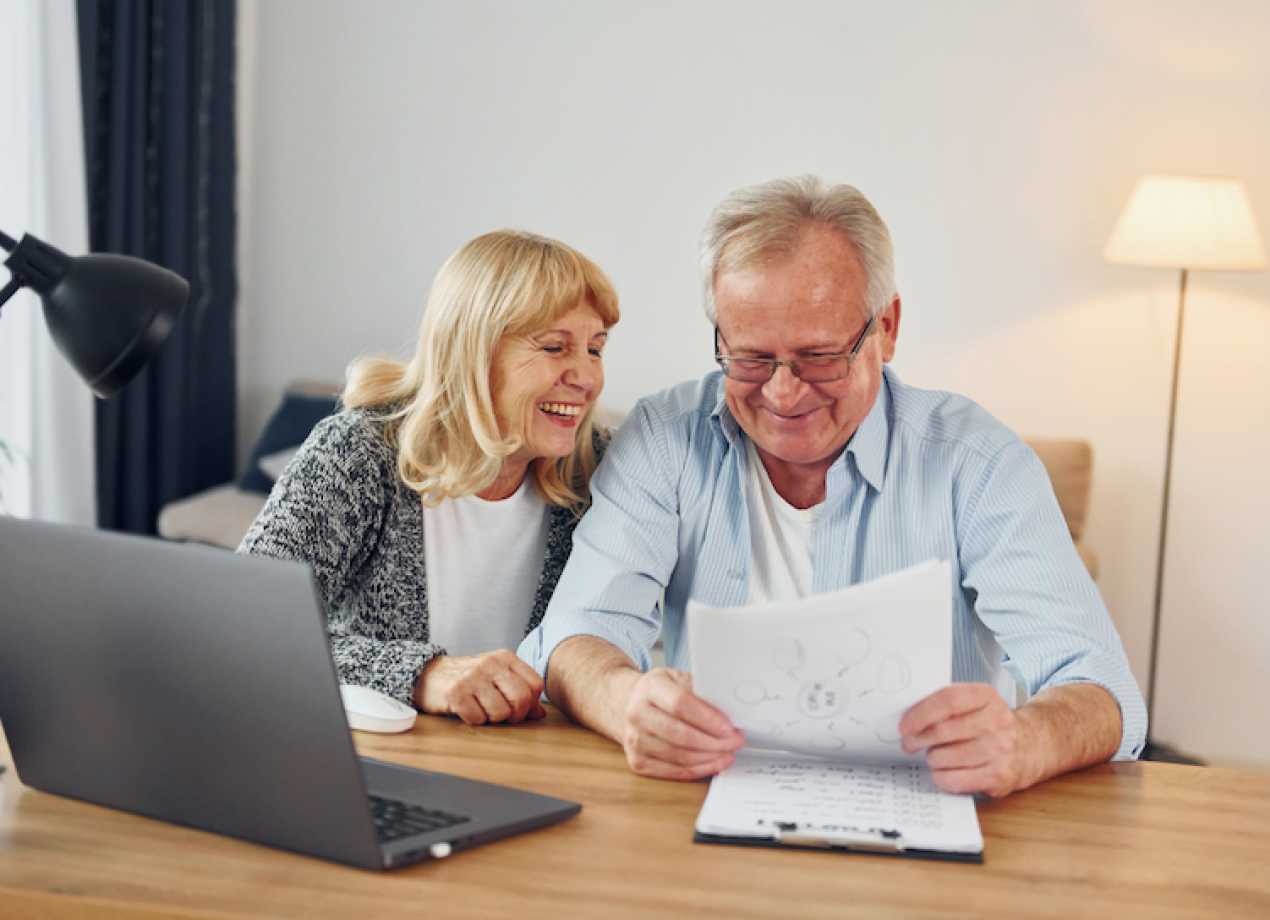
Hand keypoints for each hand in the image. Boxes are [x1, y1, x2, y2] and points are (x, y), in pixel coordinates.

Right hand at [415, 649, 546, 724]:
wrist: (429, 675)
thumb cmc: (469, 679)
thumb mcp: (497, 678)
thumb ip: (520, 691)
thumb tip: (540, 714)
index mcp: (505, 658)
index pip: (535, 684)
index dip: (531, 704)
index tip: (518, 708)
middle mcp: (490, 664)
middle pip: (521, 699)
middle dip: (514, 716)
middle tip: (502, 716)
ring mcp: (472, 676)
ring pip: (500, 712)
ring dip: (491, 719)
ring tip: (481, 709)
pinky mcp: (455, 692)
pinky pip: (478, 718)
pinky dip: (474, 720)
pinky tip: (466, 710)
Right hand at [619, 668, 744, 780]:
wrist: (629, 705)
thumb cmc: (660, 692)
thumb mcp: (677, 679)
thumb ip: (700, 691)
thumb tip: (730, 709)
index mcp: (650, 688)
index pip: (681, 704)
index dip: (708, 719)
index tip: (729, 727)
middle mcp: (637, 713)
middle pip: (681, 734)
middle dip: (714, 742)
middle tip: (735, 741)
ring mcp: (634, 740)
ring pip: (679, 756)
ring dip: (709, 758)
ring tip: (727, 753)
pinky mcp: (637, 761)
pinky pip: (673, 771)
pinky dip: (697, 770)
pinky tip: (712, 763)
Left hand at [898, 683, 1019, 796]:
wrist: (1033, 745)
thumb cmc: (992, 724)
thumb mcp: (976, 703)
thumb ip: (947, 704)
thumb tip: (909, 718)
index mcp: (987, 697)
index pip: (948, 700)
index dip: (920, 713)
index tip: (904, 725)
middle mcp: (997, 721)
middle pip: (941, 731)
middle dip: (917, 739)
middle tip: (909, 743)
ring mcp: (1000, 750)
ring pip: (943, 757)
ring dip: (931, 758)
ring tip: (934, 755)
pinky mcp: (999, 776)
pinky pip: (954, 780)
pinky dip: (941, 777)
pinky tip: (944, 771)